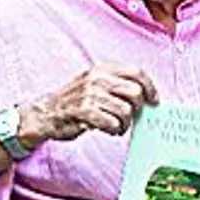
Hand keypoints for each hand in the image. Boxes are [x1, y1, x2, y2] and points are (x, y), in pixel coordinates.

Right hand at [20, 64, 158, 143]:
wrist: (46, 114)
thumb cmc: (75, 102)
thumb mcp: (95, 85)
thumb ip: (118, 87)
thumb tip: (145, 98)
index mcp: (103, 69)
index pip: (137, 73)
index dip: (150, 88)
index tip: (154, 101)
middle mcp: (97, 78)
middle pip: (135, 93)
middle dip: (136, 110)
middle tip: (128, 118)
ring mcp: (90, 94)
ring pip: (125, 111)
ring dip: (124, 124)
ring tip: (115, 126)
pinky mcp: (84, 111)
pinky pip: (112, 123)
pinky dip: (114, 130)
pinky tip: (107, 130)